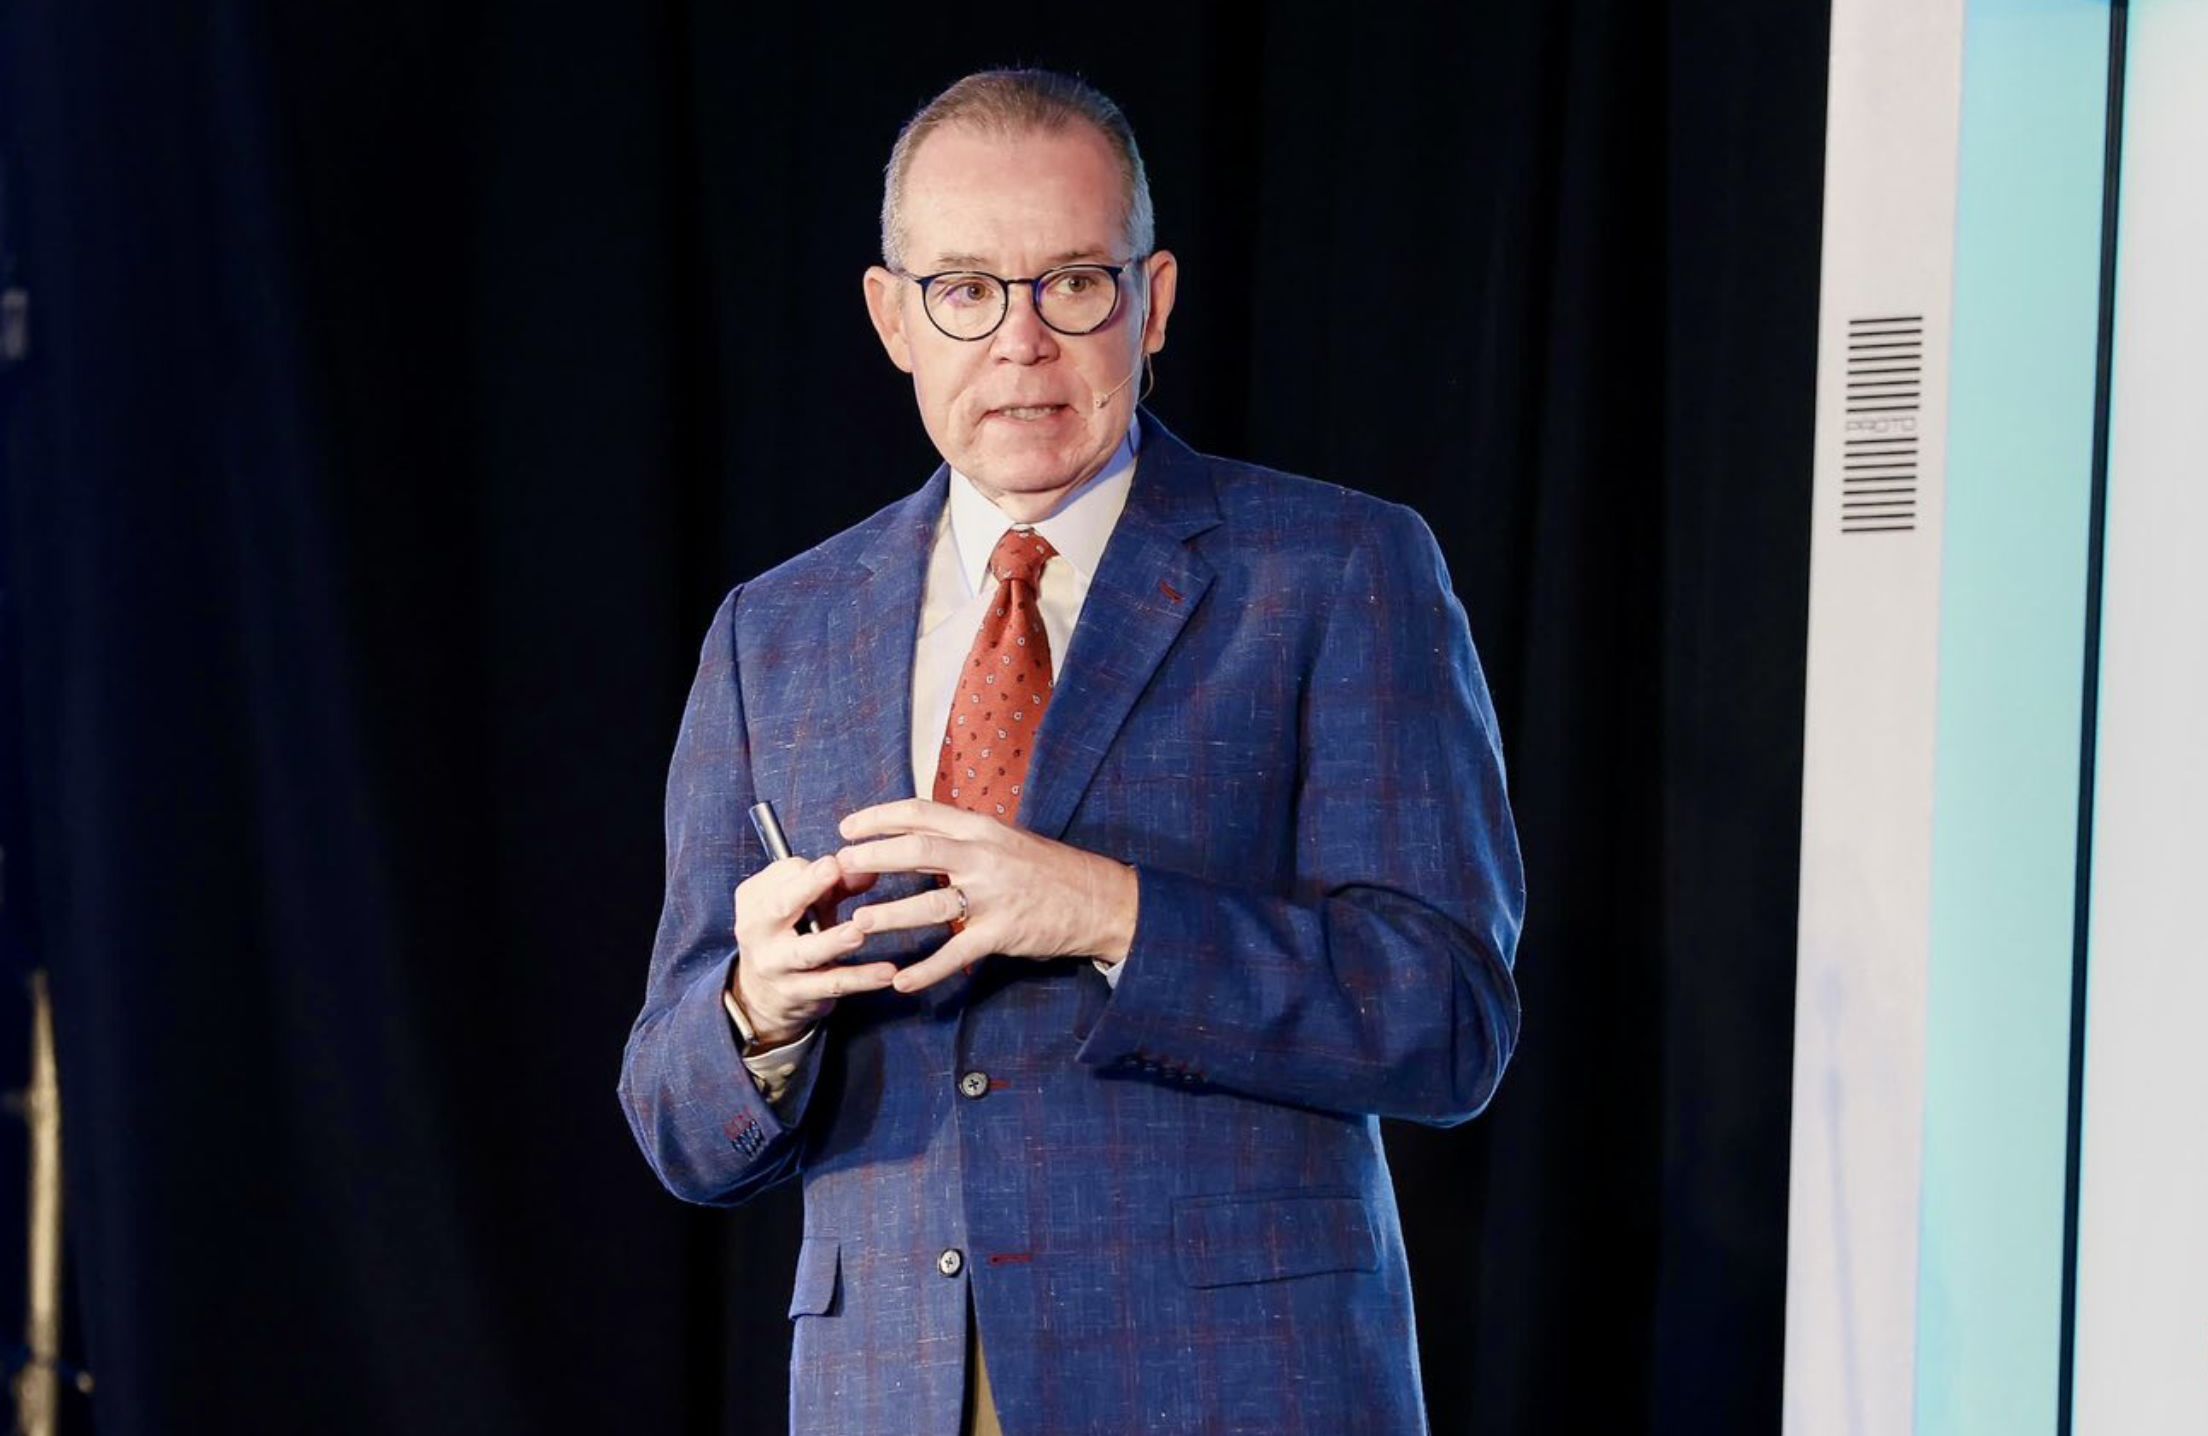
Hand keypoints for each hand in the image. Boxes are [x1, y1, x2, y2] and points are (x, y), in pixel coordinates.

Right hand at [729, 854, 897, 1046]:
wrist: (762, 993)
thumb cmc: (793, 932)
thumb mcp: (808, 904)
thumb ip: (838, 885)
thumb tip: (870, 868)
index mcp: (756, 898)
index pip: (785, 874)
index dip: (814, 869)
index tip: (836, 863)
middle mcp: (757, 931)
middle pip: (780, 905)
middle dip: (806, 886)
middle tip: (834, 871)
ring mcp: (775, 965)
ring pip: (805, 952)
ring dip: (833, 941)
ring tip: (858, 933)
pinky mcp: (797, 994)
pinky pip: (831, 984)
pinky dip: (860, 979)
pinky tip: (886, 973)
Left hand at [834, 799, 1139, 993]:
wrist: (1099, 899)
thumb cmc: (1048, 870)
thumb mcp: (1006, 839)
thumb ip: (964, 838)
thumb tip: (916, 835)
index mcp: (981, 828)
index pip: (921, 811)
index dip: (879, 818)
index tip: (846, 827)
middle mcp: (983, 856)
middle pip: (917, 849)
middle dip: (873, 857)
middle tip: (839, 868)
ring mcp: (993, 895)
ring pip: (930, 905)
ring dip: (890, 915)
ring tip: (857, 923)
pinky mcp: (1002, 932)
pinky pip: (956, 953)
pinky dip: (927, 971)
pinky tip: (901, 982)